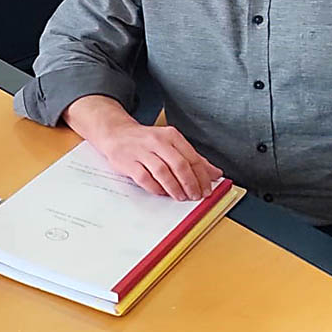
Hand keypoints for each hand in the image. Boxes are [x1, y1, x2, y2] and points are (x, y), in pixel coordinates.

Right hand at [98, 122, 222, 199]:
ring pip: (163, 172)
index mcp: (171, 136)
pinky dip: (156, 188)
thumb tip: (215, 173)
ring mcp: (141, 152)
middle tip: (195, 196)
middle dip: (190, 184)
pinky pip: (145, 179)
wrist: (116, 134)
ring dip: (174, 188)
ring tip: (180, 196)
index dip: (202, 176)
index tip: (207, 189)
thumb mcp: (171, 144)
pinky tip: (162, 192)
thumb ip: (193, 158)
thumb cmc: (146, 141)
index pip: (192, 157)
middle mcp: (157, 141)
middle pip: (179, 165)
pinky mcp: (128, 162)